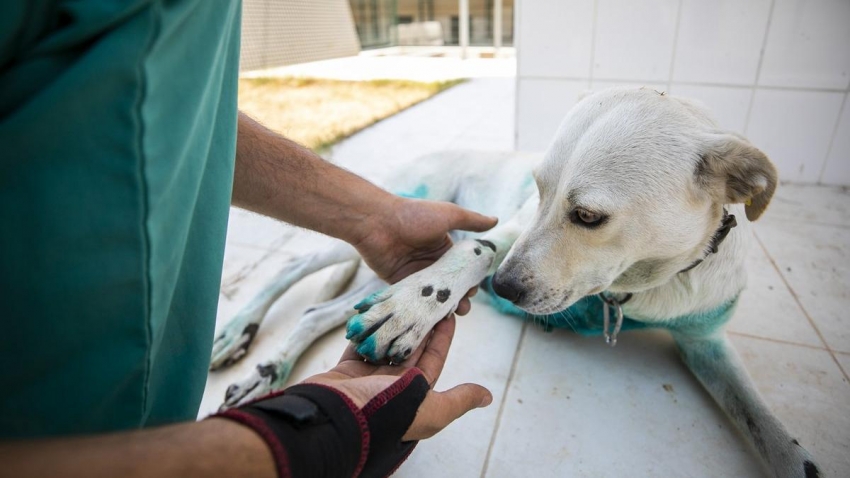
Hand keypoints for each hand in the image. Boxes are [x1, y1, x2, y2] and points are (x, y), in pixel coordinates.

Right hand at [303, 315, 491, 439]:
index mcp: (415, 393)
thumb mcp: (431, 410)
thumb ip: (458, 400)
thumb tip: (487, 397)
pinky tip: (372, 313)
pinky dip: (364, 331)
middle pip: (409, 348)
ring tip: (401, 301)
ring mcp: (368, 377)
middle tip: (424, 298)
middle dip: (417, 324)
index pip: (433, 358)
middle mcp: (393, 386)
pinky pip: (358, 345)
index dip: (441, 335)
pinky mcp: (347, 370)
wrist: (337, 418)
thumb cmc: (386, 413)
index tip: (447, 312)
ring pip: (384, 344)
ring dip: (392, 326)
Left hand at [352, 196, 496, 314]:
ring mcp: (415, 274)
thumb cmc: (413, 215)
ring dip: (443, 305)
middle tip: (464, 307)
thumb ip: (472, 220)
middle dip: (458, 297)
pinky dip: (424, 309)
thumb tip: (495, 220)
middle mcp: (430, 262)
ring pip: (433, 295)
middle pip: (448, 285)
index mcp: (443, 247)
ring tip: (451, 314)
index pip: (461, 268)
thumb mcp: (448, 215)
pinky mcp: (400, 284)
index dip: (469, 280)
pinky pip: (415, 300)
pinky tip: (433, 317)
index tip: (473, 290)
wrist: (377, 222)